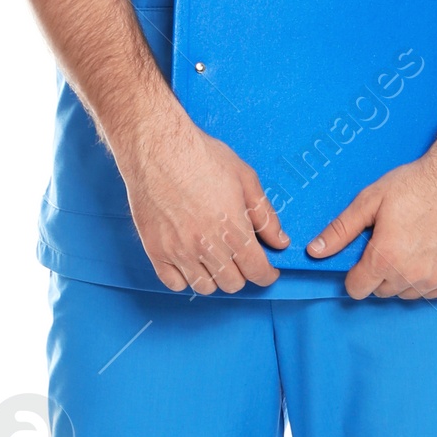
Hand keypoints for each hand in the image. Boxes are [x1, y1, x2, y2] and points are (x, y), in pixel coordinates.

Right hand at [117, 101, 286, 292]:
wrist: (157, 148)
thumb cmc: (200, 156)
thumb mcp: (245, 178)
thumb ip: (265, 215)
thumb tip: (280, 241)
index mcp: (233, 229)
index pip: (257, 272)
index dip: (267, 275)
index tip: (267, 271)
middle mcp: (207, 245)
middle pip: (232, 284)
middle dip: (242, 274)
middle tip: (239, 258)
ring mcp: (179, 251)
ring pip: (204, 287)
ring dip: (214, 277)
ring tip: (214, 259)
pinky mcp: (155, 250)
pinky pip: (173, 283)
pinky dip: (184, 278)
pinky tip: (189, 262)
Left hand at [306, 151, 436, 300]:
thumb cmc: (418, 184)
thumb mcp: (370, 200)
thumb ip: (341, 230)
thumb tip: (315, 251)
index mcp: (385, 257)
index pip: (357, 289)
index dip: (355, 273)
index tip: (364, 257)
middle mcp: (410, 274)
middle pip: (380, 291)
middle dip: (379, 272)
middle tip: (390, 242)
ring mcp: (435, 279)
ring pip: (404, 293)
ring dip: (401, 277)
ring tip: (410, 246)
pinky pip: (429, 293)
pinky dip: (424, 279)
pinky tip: (427, 253)